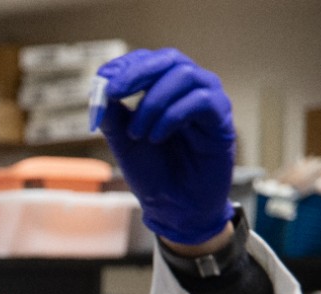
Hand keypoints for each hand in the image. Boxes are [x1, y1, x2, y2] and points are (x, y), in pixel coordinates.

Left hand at [97, 48, 235, 245]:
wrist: (174, 207)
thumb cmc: (152, 173)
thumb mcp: (123, 143)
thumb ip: (113, 117)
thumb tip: (99, 91)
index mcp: (163, 91)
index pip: (149, 61)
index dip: (125, 65)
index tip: (103, 79)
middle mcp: (188, 91)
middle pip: (169, 59)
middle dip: (138, 72)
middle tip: (114, 92)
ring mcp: (207, 103)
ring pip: (185, 75)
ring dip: (153, 102)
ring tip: (137, 133)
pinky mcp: (221, 120)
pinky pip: (201, 100)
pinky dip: (172, 115)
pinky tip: (156, 137)